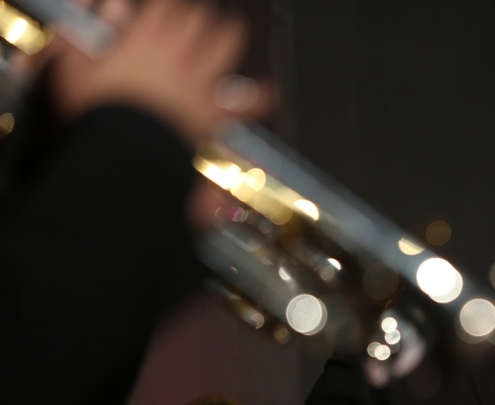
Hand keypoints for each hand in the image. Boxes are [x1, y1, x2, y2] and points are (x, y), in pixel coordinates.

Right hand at [45, 0, 263, 145]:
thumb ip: (92, 35)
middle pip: (199, 19)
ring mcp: (202, 81)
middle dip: (199, 17)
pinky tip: (269, 91)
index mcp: (145, 38)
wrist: (126, 151)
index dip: (169, 5)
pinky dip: (260, 96)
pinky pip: (249, 102)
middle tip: (198, 19)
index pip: (166, 6)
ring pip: (226, 44)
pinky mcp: (216, 112)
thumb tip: (110, 9)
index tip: (168, 8)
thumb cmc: (98, 112)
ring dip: (230, 35)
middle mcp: (179, 53)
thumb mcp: (76, 68)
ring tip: (233, 31)